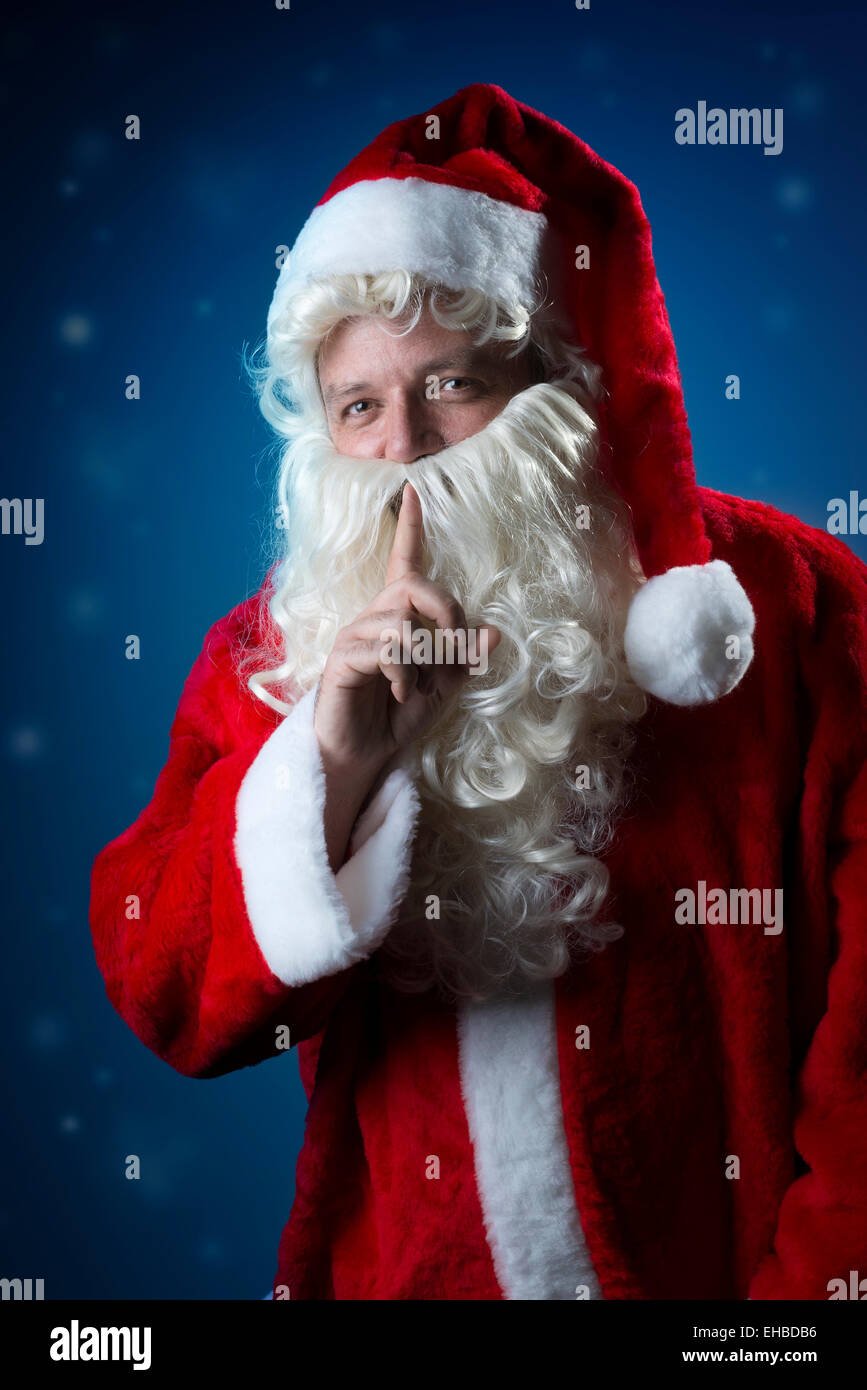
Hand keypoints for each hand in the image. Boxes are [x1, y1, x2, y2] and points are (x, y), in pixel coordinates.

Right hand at [314, 481, 500, 782]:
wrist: (361, 754)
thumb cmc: (396, 717)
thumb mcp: (441, 687)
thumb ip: (463, 659)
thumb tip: (494, 632)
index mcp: (396, 617)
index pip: (402, 562)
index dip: (409, 527)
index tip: (414, 490)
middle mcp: (372, 618)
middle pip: (413, 584)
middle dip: (446, 612)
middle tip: (454, 650)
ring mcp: (354, 636)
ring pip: (402, 621)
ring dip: (426, 658)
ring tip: (418, 687)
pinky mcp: (343, 659)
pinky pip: (386, 650)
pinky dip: (405, 675)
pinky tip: (401, 695)